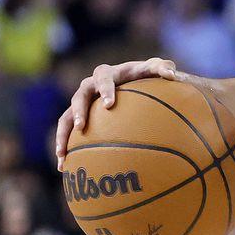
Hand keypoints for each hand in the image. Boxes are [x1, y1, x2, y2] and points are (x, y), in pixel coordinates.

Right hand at [55, 56, 181, 163]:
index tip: (109, 105)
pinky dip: (65, 148)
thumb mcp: (154, 69)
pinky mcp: (79, 118)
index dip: (105, 90)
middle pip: (79, 97)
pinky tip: (64, 167)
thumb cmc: (144, 75)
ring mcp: (82, 103)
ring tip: (63, 154)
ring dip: (63, 134)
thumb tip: (172, 75)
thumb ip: (163, 67)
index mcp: (107, 73)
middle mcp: (89, 87)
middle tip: (82, 127)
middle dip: (79, 111)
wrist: (131, 82)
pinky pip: (68, 133)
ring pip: (66, 117)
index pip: (103, 78)